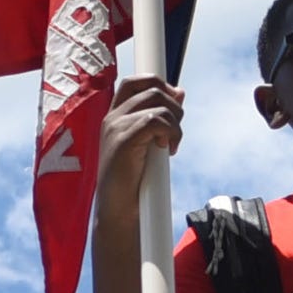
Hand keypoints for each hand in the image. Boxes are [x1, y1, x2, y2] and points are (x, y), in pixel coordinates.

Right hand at [99, 76, 185, 204]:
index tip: (174, 101)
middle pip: (151, 87)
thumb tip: (180, 92)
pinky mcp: (123, 141)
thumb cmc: (132, 182)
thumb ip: (160, 116)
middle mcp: (112, 118)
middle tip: (175, 130)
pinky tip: (169, 150)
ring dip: (175, 123)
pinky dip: (172, 133)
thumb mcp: (148, 142)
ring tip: (171, 144)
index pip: (134, 81)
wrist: (118, 211)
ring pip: (158, 102)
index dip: (158, 83)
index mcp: (114, 117)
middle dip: (173, 105)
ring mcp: (115, 127)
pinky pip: (157, 120)